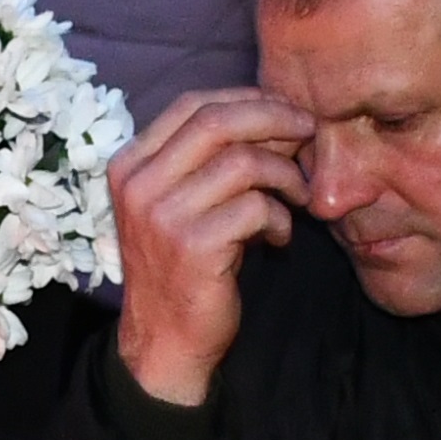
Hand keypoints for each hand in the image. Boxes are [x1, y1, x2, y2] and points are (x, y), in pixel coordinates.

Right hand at [111, 86, 312, 407]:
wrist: (164, 339)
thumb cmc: (181, 266)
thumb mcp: (178, 204)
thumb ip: (207, 161)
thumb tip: (274, 116)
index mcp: (130, 165)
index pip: (192, 105)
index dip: (247, 100)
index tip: (285, 110)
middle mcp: (139, 184)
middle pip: (218, 122)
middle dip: (275, 120)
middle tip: (309, 133)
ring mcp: (162, 215)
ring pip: (244, 163)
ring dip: (285, 175)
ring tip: (299, 196)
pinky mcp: (194, 246)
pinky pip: (256, 207)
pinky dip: (280, 217)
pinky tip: (279, 237)